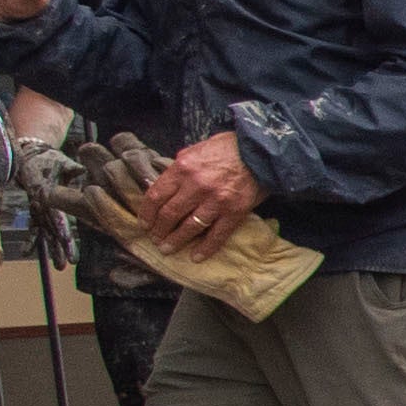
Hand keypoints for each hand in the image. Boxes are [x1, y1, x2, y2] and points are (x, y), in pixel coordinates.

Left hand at [134, 133, 259, 255]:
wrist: (261, 151)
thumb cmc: (227, 148)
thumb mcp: (196, 150)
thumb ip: (180, 168)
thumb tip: (165, 185)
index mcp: (183, 168)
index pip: (156, 196)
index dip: (147, 213)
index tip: (144, 223)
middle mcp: (196, 185)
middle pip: (170, 214)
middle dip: (159, 230)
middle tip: (155, 239)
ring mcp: (216, 200)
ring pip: (190, 227)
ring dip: (176, 241)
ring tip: (168, 249)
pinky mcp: (235, 212)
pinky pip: (217, 235)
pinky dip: (205, 248)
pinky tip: (196, 257)